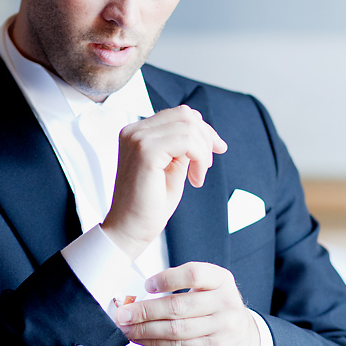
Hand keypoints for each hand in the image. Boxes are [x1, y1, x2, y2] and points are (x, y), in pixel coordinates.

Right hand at [101, 106, 226, 261]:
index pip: (178, 114)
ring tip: (198, 176)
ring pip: (189, 126)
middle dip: (206, 138)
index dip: (203, 129)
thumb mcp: (171, 168)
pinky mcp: (145, 151)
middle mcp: (134, 131)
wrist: (129, 230)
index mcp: (137, 133)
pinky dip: (199, 158)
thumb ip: (182, 147)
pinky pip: (187, 141)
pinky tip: (195, 179)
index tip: (216, 150)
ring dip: (203, 152)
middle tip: (206, 166)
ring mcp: (138, 138)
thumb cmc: (148, 205)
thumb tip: (203, 132)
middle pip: (185, 115)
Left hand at [113, 262, 260, 345]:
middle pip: (179, 306)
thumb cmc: (218, 307)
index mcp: (221, 280)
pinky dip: (155, 342)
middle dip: (146, 311)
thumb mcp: (210, 287)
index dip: (168, 279)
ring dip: (145, 329)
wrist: (245, 337)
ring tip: (128, 327)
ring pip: (175, 330)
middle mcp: (225, 302)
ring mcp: (222, 327)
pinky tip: (142, 338)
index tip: (147, 285)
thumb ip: (181, 286)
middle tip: (125, 313)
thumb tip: (140, 295)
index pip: (194, 274)